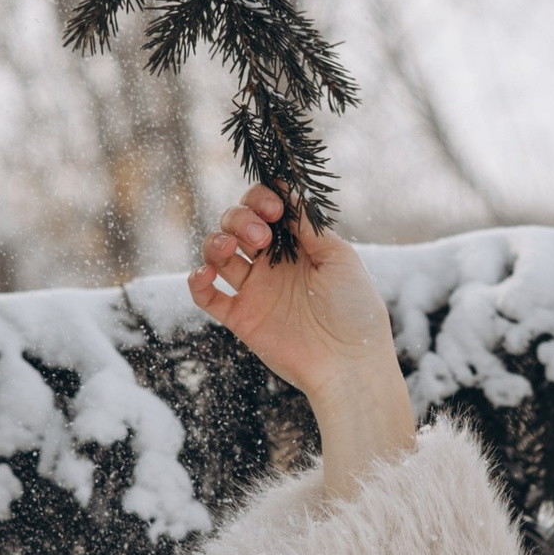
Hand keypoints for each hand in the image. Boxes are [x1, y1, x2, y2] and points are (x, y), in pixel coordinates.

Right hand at [188, 185, 397, 409]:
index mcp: (297, 245)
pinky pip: (206, 296)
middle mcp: (272, 263)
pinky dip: (197, 282)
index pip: (265, 208)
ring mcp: (255, 289)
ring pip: (217, 253)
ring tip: (233, 249)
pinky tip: (206, 274)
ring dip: (216, 242)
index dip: (261, 199)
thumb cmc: (356, 310)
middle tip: (262, 238)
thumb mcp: (340, 258)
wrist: (350, 363)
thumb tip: (288, 191)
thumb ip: (309, 228)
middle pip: (236, 224)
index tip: (274, 207)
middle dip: (240, 219)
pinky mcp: (242, 317)